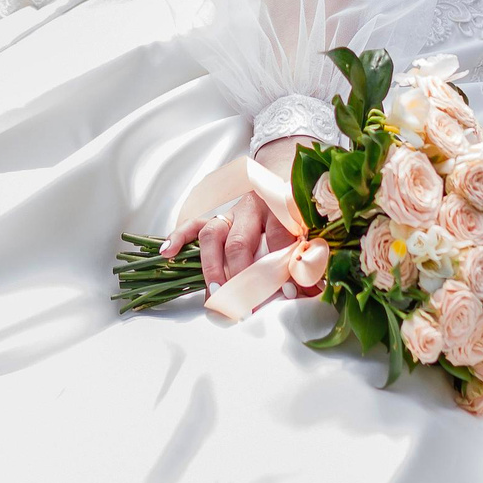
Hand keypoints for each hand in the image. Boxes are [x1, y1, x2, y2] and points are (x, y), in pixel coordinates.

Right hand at [160, 136, 305, 290]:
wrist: (285, 176)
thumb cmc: (298, 211)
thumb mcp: (311, 227)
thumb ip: (311, 258)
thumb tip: (314, 290)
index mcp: (280, 205)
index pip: (278, 236)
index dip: (283, 266)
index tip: (289, 293)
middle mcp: (252, 206)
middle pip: (240, 241)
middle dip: (240, 276)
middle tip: (245, 305)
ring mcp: (230, 210)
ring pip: (213, 235)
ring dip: (212, 267)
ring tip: (215, 293)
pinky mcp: (216, 214)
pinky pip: (193, 223)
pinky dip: (179, 237)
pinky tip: (168, 252)